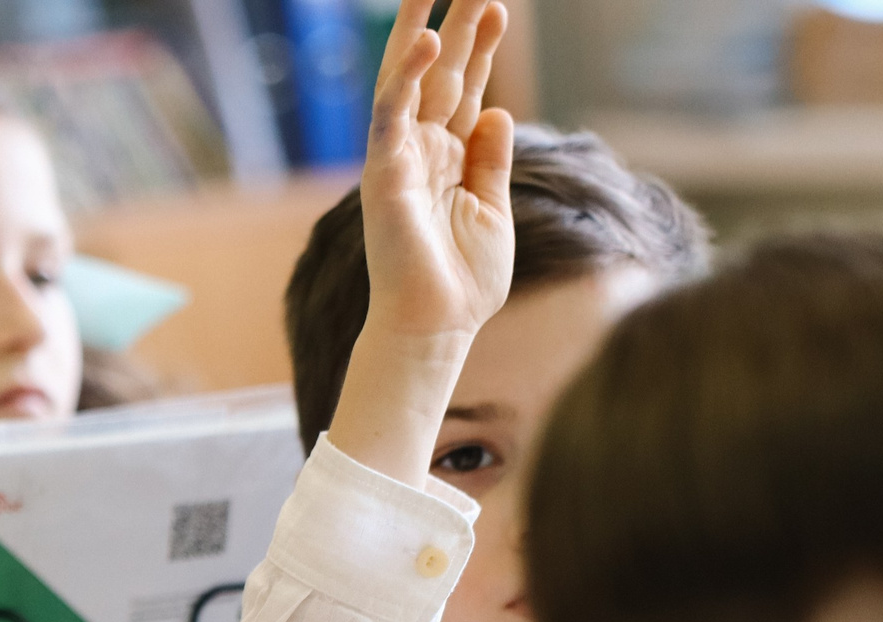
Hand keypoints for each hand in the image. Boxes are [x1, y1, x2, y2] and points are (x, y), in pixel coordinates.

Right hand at [361, 0, 514, 346]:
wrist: (437, 328)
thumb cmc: (462, 281)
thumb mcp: (492, 209)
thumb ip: (491, 160)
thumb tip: (497, 110)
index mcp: (448, 158)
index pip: (464, 87)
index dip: (480, 46)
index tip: (497, 7)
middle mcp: (420, 151)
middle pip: (439, 73)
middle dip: (454, 23)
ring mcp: (399, 160)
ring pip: (412, 83)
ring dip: (425, 32)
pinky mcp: (384, 176)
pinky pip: (393, 117)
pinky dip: (406, 79)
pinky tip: (427, 41)